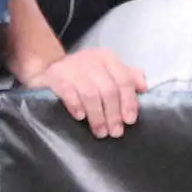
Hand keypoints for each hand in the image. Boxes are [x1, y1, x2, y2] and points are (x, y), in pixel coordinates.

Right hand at [25, 48, 146, 138]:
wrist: (47, 68)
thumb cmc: (82, 73)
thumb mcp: (106, 71)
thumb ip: (126, 77)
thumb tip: (144, 87)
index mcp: (107, 58)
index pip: (124, 79)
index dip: (129, 101)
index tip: (130, 120)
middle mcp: (92, 60)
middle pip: (109, 89)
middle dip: (114, 114)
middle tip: (116, 132)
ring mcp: (73, 67)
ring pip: (91, 94)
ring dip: (97, 116)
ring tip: (101, 132)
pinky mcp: (55, 76)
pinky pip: (68, 92)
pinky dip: (76, 106)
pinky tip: (80, 118)